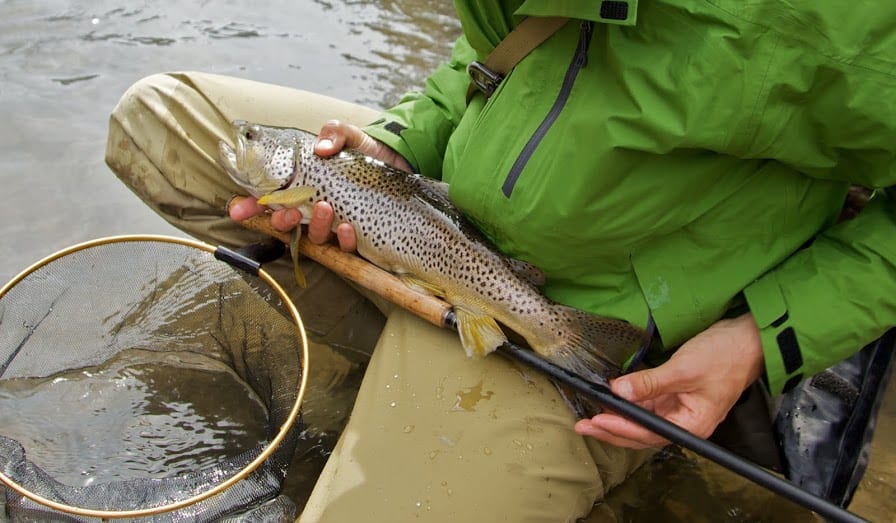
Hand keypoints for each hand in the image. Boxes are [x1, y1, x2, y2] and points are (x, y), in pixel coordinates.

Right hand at [228, 120, 410, 250]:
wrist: (401, 163)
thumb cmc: (367, 151)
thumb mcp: (349, 135)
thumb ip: (334, 133)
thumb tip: (321, 148)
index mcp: (304, 186)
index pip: (269, 199)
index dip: (250, 207)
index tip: (238, 211)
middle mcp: (315, 209)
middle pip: (287, 224)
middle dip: (281, 221)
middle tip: (289, 212)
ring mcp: (335, 224)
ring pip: (315, 237)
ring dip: (317, 226)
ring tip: (326, 208)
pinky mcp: (358, 235)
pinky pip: (344, 246)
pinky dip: (343, 239)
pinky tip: (348, 227)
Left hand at [574, 313, 763, 448]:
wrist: (747, 339)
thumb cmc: (725, 356)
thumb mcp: (683, 369)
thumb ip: (650, 383)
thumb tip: (619, 392)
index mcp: (692, 425)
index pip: (647, 433)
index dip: (619, 429)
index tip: (596, 422)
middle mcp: (684, 422)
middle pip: (641, 432)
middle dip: (612, 429)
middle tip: (583, 426)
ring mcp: (679, 409)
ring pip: (642, 419)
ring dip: (618, 417)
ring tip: (592, 415)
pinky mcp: (675, 395)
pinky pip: (647, 404)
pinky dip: (629, 403)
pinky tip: (612, 400)